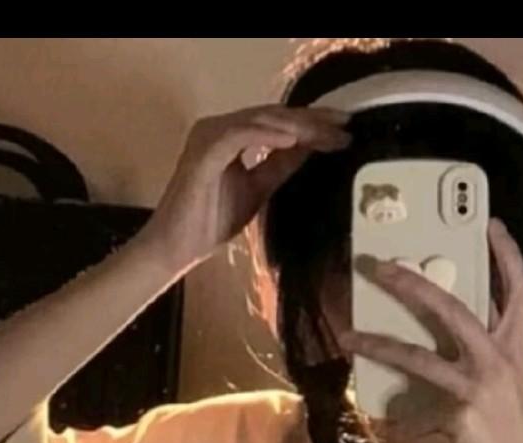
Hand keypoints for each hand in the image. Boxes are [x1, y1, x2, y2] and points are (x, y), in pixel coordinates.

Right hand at [144, 105, 349, 272]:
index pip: (276, 123)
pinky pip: (240, 135)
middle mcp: (218, 129)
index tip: (343, 131)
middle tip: (345, 125)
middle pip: (272, 115)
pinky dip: (268, 135)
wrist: (177, 247)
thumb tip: (310, 147)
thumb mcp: (257, 189)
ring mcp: (209, 137)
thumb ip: (279, 166)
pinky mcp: (204, 152)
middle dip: (312, 120)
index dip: (312, 124)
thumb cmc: (210, 222)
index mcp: (229, 136)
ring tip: (327, 135)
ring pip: (260, 121)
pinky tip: (294, 140)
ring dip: (297, 126)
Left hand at [337, 220, 522, 442]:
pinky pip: (414, 400)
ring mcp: (481, 385)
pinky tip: (372, 403)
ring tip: (347, 334)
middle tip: (378, 265)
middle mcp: (502, 359)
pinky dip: (394, 404)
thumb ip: (481, 362)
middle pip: (455, 307)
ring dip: (379, 341)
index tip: (491, 224)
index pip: (519, 291)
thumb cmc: (514, 435)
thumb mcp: (507, 389)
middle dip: (414, 283)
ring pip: (421, 351)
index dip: (506, 255)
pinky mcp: (460, 411)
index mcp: (518, 349)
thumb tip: (442, 350)